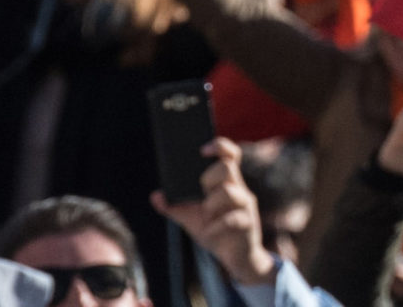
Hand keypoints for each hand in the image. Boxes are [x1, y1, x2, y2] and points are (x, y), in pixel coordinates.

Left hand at [151, 138, 277, 286]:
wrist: (236, 258)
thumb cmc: (215, 231)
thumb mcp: (190, 218)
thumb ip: (174, 206)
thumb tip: (155, 196)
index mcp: (226, 182)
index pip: (229, 154)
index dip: (219, 145)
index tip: (202, 150)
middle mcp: (238, 189)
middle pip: (227, 167)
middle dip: (208, 178)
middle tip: (202, 194)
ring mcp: (244, 206)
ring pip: (228, 192)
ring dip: (210, 204)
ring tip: (207, 216)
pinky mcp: (247, 223)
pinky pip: (231, 220)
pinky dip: (215, 228)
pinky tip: (210, 233)